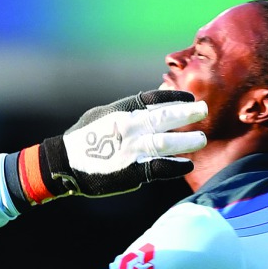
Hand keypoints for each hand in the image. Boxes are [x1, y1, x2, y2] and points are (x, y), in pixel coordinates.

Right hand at [14, 90, 207, 203]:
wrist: (63, 163)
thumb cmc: (82, 139)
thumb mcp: (101, 116)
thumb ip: (125, 112)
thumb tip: (146, 108)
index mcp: (122, 111)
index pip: (154, 99)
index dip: (174, 98)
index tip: (190, 99)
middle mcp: (129, 127)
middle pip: (165, 118)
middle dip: (187, 114)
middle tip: (204, 112)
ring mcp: (131, 149)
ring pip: (167, 142)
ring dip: (187, 140)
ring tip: (201, 140)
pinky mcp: (131, 170)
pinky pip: (160, 167)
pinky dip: (176, 166)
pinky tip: (187, 164)